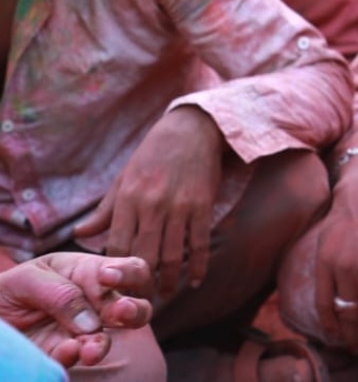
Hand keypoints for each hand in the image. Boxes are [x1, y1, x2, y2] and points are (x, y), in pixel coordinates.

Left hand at [0, 253, 151, 367]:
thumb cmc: (7, 291)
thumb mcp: (27, 279)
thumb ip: (60, 291)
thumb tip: (92, 322)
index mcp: (91, 274)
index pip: (129, 270)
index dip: (128, 273)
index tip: (108, 277)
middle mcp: (94, 305)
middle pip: (134, 308)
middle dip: (134, 311)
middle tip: (121, 312)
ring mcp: (80, 333)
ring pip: (108, 340)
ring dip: (103, 344)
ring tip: (91, 349)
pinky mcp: (62, 356)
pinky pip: (75, 359)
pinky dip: (72, 356)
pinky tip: (64, 351)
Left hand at [75, 106, 223, 298]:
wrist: (192, 129)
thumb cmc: (153, 155)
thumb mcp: (124, 178)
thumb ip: (104, 210)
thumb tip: (79, 235)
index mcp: (128, 199)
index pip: (116, 246)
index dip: (114, 273)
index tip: (114, 289)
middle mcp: (152, 205)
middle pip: (144, 256)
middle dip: (141, 284)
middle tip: (138, 302)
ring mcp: (179, 206)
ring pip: (172, 255)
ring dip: (169, 280)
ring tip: (165, 293)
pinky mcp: (203, 205)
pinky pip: (200, 242)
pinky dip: (199, 265)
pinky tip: (196, 280)